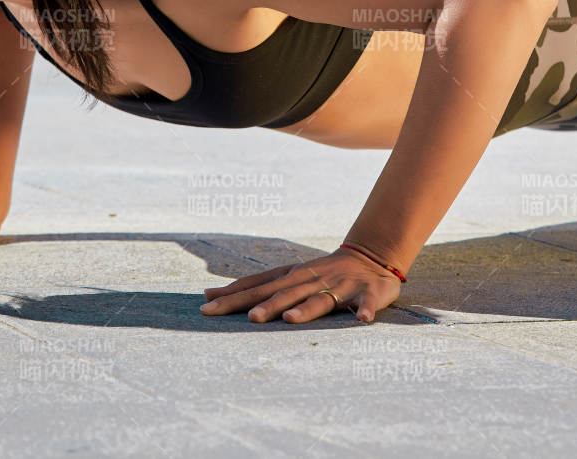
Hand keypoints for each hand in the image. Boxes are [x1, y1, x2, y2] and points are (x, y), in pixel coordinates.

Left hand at [200, 246, 401, 323]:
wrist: (369, 257)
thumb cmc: (319, 273)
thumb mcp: (285, 276)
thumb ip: (252, 287)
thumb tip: (206, 295)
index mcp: (291, 277)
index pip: (257, 286)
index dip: (234, 296)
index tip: (207, 306)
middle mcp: (311, 280)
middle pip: (285, 294)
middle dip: (267, 306)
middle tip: (250, 318)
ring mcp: (339, 287)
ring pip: (320, 300)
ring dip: (306, 309)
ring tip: (291, 319)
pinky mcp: (366, 293)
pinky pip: (367, 302)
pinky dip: (365, 309)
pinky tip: (363, 318)